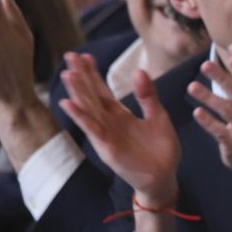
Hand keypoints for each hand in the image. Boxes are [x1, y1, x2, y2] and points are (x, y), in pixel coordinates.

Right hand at [59, 54, 180, 205]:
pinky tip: (68, 103)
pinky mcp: (106, 146)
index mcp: (120, 114)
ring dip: (77, 92)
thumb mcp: (159, 117)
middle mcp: (109, 122)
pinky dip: (80, 116)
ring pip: (88, 109)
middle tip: (70, 55)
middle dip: (81, 76)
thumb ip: (148, 96)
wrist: (164, 176)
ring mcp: (105, 134)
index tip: (85, 55)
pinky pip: (91, 129)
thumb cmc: (161, 149)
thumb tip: (140, 71)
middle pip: (91, 95)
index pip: (102, 90)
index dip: (93, 74)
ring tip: (67, 74)